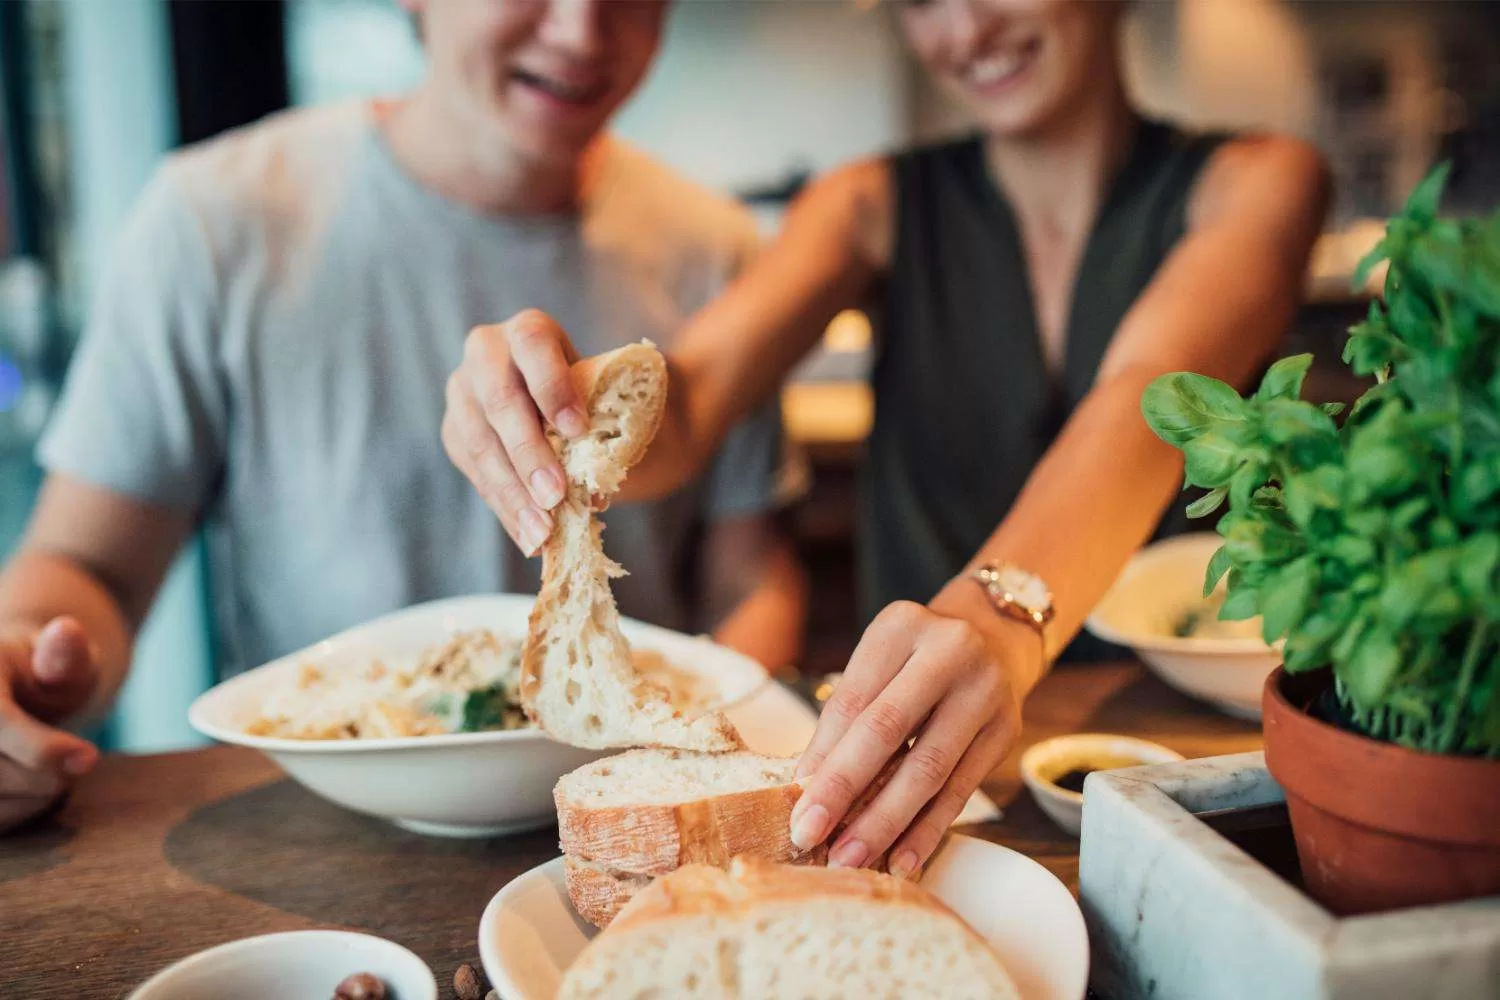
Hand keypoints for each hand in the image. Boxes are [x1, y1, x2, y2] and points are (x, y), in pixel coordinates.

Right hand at [0, 617, 99, 832]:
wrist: (12, 692)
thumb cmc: (42, 674)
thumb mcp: (61, 657)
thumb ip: (64, 654)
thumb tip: (68, 632)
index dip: (41, 748)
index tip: (89, 757)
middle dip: (46, 773)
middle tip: (78, 758)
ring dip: (35, 796)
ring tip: (54, 767)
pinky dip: (20, 812)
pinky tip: (34, 788)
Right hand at [441, 310, 587, 555]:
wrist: (578, 411)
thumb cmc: (604, 401)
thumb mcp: (614, 400)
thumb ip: (610, 424)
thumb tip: (598, 483)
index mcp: (529, 331)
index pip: (533, 345)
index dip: (553, 386)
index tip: (579, 429)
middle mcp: (485, 354)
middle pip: (501, 400)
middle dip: (528, 453)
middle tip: (555, 496)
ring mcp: (463, 393)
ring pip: (479, 443)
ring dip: (513, 492)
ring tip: (542, 531)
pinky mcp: (455, 433)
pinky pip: (476, 474)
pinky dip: (506, 509)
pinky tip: (529, 537)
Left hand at [790, 601, 1030, 879]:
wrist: (993, 639)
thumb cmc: (915, 661)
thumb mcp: (877, 667)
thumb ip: (845, 719)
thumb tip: (807, 788)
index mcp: (902, 627)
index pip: (853, 700)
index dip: (822, 756)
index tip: (796, 805)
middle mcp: (950, 651)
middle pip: (888, 730)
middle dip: (844, 790)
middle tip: (811, 836)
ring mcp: (985, 691)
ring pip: (928, 769)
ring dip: (886, 822)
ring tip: (852, 857)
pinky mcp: (1006, 731)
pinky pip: (960, 791)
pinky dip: (928, 830)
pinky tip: (903, 860)